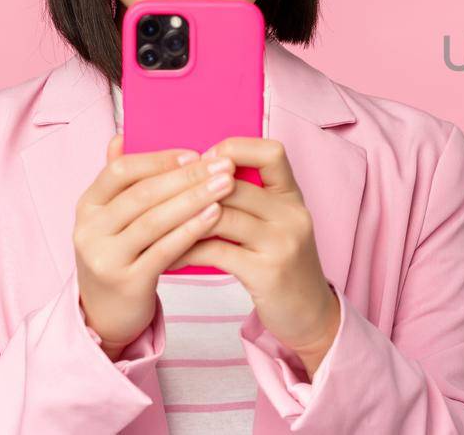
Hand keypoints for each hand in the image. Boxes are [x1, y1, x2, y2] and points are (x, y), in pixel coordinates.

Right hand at [75, 133, 237, 359]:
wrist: (107, 312)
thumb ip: (118, 179)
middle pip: (142, 195)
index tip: (195, 153)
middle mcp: (89, 230)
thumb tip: (121, 136)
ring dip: (194, 200)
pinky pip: (163, 251)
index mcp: (87, 206)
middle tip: (224, 165)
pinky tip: (215, 216)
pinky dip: (191, 231)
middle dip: (187, 177)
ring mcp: (104, 258)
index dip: (158, 160)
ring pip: (154, 222)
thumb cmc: (120, 253)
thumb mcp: (111, 217)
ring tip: (227, 185)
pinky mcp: (126, 282)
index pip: (119, 172)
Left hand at [174, 137, 340, 377]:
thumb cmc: (283, 265)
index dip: (234, 149)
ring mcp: (282, 242)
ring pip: (220, 215)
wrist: (309, 313)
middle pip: (233, 184)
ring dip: (181, 220)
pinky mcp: (267, 272)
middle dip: (190, 187)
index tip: (203, 162)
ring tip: (154, 225)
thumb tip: (198, 174)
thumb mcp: (277, 225)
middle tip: (157, 194)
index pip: (270, 152)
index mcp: (293, 196)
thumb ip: (250, 201)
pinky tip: (168, 257)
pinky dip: (185, 251)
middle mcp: (292, 214)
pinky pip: (215, 252)